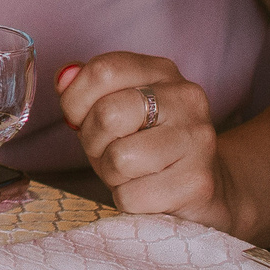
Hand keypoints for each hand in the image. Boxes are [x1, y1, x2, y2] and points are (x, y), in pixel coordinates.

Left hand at [57, 53, 237, 230]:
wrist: (204, 186)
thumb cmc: (146, 144)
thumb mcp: (115, 107)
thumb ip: (86, 88)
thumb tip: (64, 78)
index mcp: (162, 72)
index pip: (104, 70)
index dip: (75, 99)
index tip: (78, 117)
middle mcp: (186, 99)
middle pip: (108, 115)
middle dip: (92, 141)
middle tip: (106, 150)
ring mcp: (197, 140)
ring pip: (119, 159)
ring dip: (110, 174)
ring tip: (129, 171)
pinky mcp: (198, 182)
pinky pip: (132, 196)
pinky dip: (127, 200)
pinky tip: (146, 191)